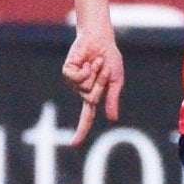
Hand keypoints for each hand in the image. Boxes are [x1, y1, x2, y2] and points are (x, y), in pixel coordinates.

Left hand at [61, 28, 124, 142]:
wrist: (101, 39)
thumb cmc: (110, 59)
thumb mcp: (116, 81)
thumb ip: (113, 99)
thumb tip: (112, 120)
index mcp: (92, 95)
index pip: (86, 117)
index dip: (81, 131)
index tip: (74, 145)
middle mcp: (81, 90)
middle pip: (91, 98)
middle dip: (102, 83)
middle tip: (103, 69)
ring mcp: (73, 81)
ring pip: (84, 88)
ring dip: (95, 73)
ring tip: (96, 62)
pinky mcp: (68, 71)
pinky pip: (76, 78)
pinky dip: (86, 69)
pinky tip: (87, 61)